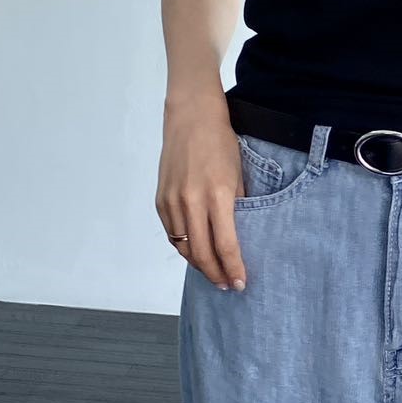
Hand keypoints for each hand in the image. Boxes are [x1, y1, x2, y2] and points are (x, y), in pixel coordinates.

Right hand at [155, 90, 247, 289]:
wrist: (191, 117)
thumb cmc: (220, 143)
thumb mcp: (239, 174)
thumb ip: (238, 207)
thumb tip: (240, 237)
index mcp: (217, 195)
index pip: (225, 245)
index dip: (233, 268)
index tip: (241, 283)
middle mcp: (191, 201)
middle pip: (201, 253)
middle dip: (216, 274)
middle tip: (228, 285)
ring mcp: (172, 201)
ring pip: (183, 247)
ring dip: (199, 264)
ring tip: (213, 272)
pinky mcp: (160, 199)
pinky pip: (172, 233)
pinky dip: (183, 247)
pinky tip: (195, 252)